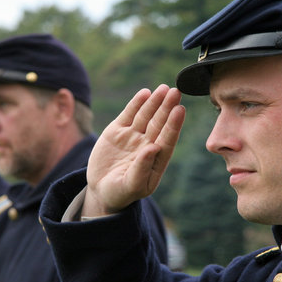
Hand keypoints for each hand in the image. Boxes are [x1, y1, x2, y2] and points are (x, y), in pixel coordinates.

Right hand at [82, 84, 184, 215]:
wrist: (101, 190)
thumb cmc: (120, 192)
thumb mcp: (131, 186)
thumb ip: (142, 168)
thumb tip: (153, 148)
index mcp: (156, 160)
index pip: (167, 139)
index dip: (173, 125)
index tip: (180, 110)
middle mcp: (147, 144)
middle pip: (159, 123)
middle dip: (167, 107)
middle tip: (176, 92)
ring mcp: (133, 136)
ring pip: (146, 115)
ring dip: (155, 102)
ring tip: (163, 88)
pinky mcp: (118, 131)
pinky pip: (129, 114)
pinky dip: (136, 104)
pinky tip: (145, 93)